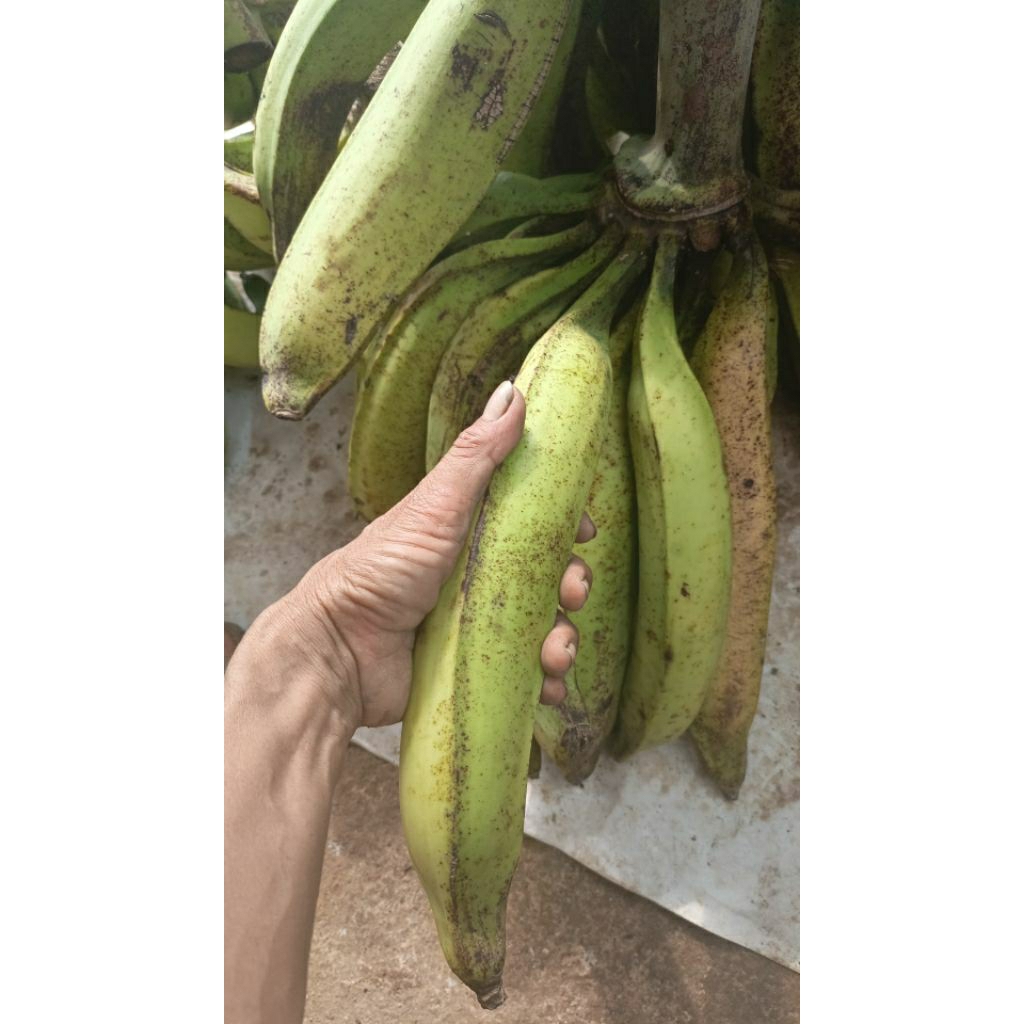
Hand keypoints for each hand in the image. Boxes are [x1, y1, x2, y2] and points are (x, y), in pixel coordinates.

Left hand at [232, 380, 594, 728]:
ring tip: (556, 654)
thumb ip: (475, 456)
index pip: (533, 521)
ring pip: (544, 628)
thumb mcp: (433, 507)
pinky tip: (547, 684)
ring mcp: (478, 624)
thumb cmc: (376, 570)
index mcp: (470, 531)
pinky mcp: (475, 668)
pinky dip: (545, 680)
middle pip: (548, 576)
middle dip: (571, 586)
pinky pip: (524, 672)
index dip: (564, 527)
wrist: (337, 652)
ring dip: (564, 640)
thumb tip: (512, 392)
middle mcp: (479, 576)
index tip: (584, 532)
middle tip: (571, 595)